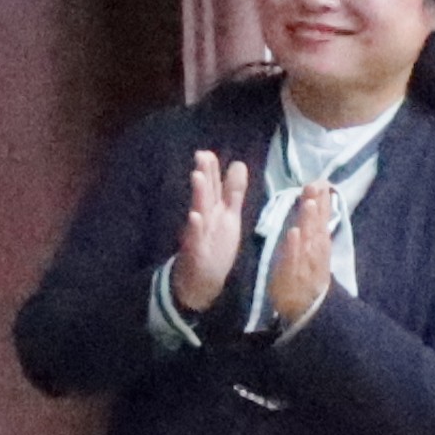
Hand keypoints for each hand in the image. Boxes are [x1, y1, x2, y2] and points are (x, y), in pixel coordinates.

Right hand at [172, 150, 248, 316]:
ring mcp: (200, 235)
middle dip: (204, 176)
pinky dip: (195, 228)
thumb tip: (238, 164)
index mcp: (216, 211)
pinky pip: (196, 239)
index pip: (213, 187)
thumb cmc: (214, 247)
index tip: (207, 152)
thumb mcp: (228, 216)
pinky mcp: (196, 252)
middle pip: (205, 194)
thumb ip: (232, 192)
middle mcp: (206, 219)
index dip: (212, 170)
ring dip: (198, 195)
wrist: (199, 281)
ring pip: (199, 211)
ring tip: (197, 177)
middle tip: (201, 155)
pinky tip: (195, 217)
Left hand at [260, 181, 336, 330]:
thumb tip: (315, 204)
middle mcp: (315, 251)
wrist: (306, 309)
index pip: (321, 219)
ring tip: (309, 202)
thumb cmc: (305, 276)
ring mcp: (306, 263)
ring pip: (309, 240)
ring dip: (310, 221)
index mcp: (317, 244)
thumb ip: (313, 228)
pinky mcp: (293, 275)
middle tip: (316, 183)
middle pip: (317, 224)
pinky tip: (293, 233)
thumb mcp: (311, 251)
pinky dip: (294, 247)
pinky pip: (293, 260)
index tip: (322, 180)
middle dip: (317, 204)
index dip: (322, 200)